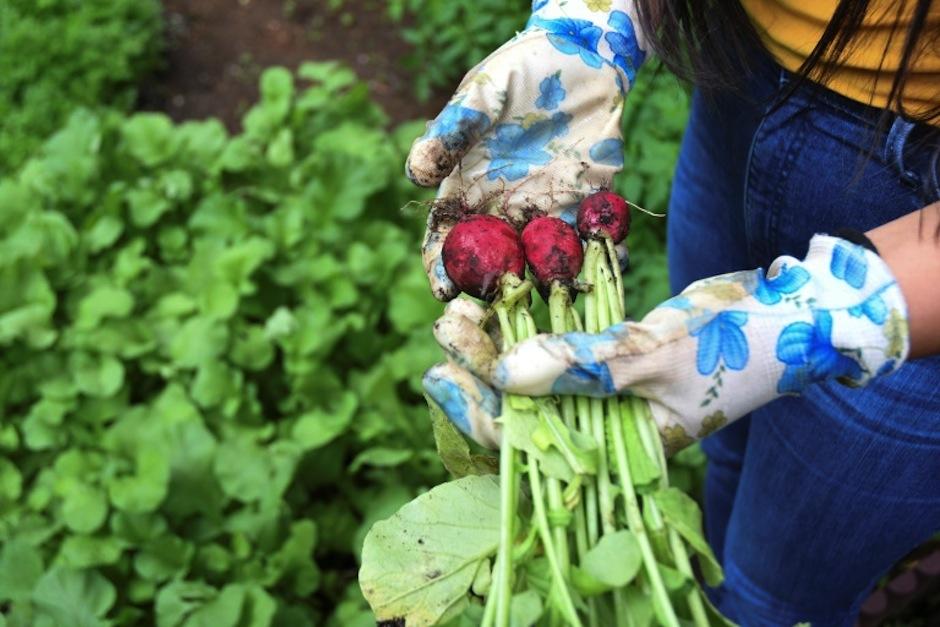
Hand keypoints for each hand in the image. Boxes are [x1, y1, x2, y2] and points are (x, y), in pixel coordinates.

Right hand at [407, 0, 647, 299]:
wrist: (580, 56)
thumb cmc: (519, 73)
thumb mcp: (482, 96)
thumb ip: (452, 132)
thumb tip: (415, 174)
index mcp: (469, 194)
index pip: (446, 242)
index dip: (442, 269)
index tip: (446, 291)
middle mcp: (505, 214)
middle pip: (494, 267)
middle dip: (497, 294)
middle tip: (504, 311)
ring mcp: (549, 215)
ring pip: (545, 264)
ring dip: (553, 284)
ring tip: (562, 296)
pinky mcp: (591, 206)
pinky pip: (596, 241)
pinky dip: (606, 255)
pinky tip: (613, 261)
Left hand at [424, 235, 909, 452]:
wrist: (796, 317)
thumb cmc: (738, 347)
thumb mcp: (657, 356)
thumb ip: (585, 369)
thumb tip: (507, 374)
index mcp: (618, 451)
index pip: (527, 444)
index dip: (478, 412)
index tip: (438, 374)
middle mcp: (607, 429)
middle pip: (523, 408)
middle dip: (481, 370)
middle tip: (448, 325)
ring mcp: (611, 393)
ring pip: (540, 373)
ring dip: (504, 340)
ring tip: (464, 308)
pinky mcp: (617, 358)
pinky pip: (566, 344)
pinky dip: (540, 321)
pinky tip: (509, 295)